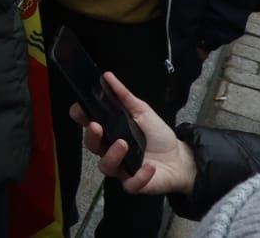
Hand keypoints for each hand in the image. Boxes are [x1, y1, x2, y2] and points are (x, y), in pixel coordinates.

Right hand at [72, 71, 196, 196]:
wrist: (180, 158)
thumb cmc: (157, 134)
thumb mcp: (143, 111)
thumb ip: (124, 96)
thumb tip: (107, 75)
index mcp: (110, 130)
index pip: (87, 123)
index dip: (80, 116)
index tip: (79, 108)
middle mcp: (110, 149)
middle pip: (92, 145)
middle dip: (91, 136)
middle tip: (96, 126)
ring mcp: (121, 168)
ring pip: (106, 166)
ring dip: (112, 155)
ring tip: (123, 144)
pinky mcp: (134, 184)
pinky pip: (130, 183)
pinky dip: (139, 176)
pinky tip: (148, 167)